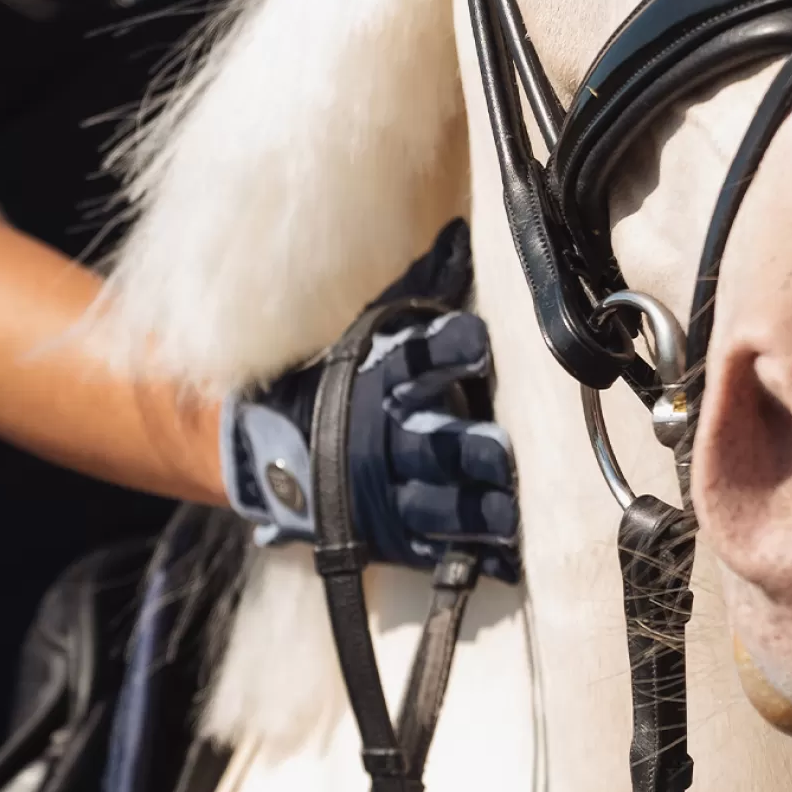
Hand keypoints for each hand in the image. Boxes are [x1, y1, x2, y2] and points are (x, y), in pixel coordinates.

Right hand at [222, 257, 518, 578]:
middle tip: (503, 449)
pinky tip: (514, 555)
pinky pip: (440, 550)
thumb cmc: (344, 377)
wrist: (275, 452)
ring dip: (479, 510)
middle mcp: (383, 439)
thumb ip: (422, 287)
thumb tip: (460, 236)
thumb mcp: (372, 328)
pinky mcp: (399, 538)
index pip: (414, 359)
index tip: (480, 340)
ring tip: (516, 510)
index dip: (447, 348)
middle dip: (466, 449)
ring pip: (438, 507)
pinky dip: (479, 555)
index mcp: (377, 380)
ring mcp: (390, 496)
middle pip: (428, 444)